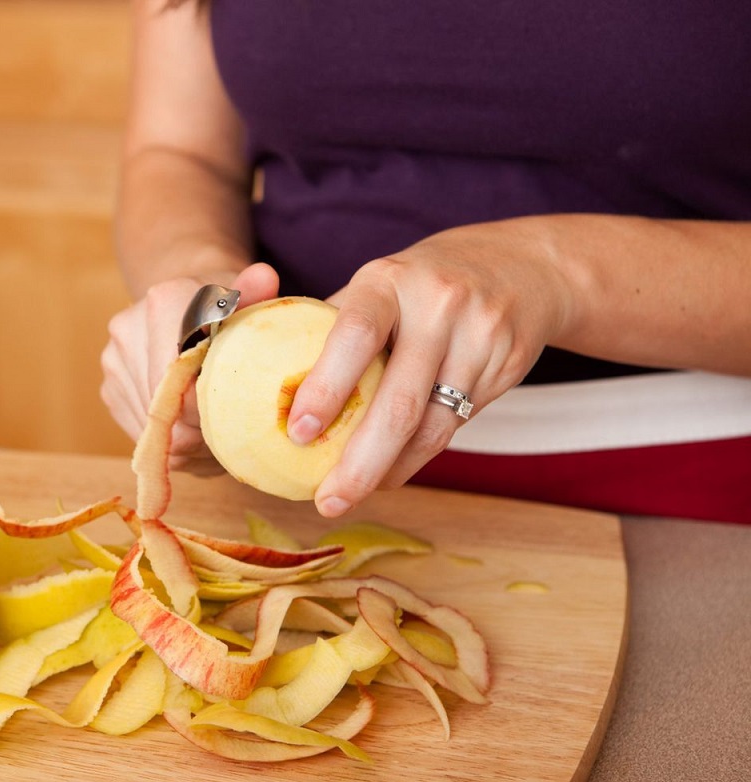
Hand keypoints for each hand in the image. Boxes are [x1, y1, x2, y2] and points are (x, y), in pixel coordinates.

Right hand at [101, 262, 279, 469]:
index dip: (214, 411)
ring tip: (214, 425)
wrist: (188, 302)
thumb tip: (264, 277)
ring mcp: (114, 361)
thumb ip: (257, 293)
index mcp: (164, 303)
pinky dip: (170, 439)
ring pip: (154, 429)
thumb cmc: (227, 308)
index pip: (186, 382)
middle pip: (168, 412)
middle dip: (201, 430)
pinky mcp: (110, 387)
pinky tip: (191, 425)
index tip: (239, 418)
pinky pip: (141, 432)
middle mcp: (128, 330)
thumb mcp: (248, 299)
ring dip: (187, 439)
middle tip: (233, 429)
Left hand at [286, 220, 574, 516]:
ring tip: (352, 495)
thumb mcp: (378, 284)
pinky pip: (453, 427)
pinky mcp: (506, 367)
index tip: (297, 432)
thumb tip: (271, 385)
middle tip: (325, 501)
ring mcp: (479, 336)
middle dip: (359, 462)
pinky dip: (417, 458)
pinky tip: (390, 472)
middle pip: (398, 400)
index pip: (355, 336)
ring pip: (431, 426)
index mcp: (389, 280)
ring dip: (388, 470)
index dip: (326, 387)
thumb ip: (331, 327)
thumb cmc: (422, 282)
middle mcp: (438, 305)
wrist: (523, 266)